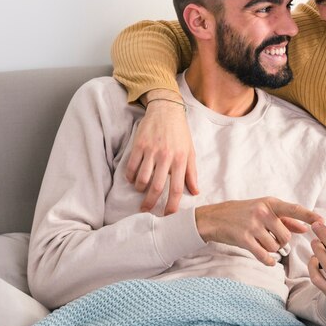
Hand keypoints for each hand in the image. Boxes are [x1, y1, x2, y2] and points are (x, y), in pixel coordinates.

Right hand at [126, 89, 198, 214]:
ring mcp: (151, 151)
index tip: (168, 215)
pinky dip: (130, 177)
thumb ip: (191, 172)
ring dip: (140, 189)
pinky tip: (133, 178)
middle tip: (146, 210)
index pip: (177, 188)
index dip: (172, 205)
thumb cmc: (180, 133)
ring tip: (141, 190)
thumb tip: (195, 191)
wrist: (166, 110)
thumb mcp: (190, 151)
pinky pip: (131, 167)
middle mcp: (166, 156)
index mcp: (180, 159)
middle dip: (151, 203)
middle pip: (157, 187)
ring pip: (142, 178)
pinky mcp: (139, 145)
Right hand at [195, 197, 322, 265]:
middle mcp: (263, 212)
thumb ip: (286, 219)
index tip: (322, 222)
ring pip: (275, 246)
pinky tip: (265, 258)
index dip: (309, 216)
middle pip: (286, 236)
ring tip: (261, 242)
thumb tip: (305, 227)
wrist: (215, 218)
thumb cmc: (243, 212)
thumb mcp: (264, 209)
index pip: (294, 209)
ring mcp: (253, 225)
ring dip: (272, 249)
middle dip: (282, 241)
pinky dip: (267, 259)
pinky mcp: (244, 239)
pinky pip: (264, 255)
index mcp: (270, 203)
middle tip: (271, 238)